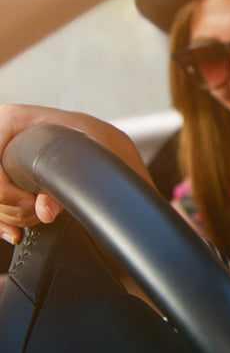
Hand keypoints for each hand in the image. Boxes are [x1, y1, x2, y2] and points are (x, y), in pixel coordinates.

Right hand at [0, 104, 153, 244]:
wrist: (97, 139)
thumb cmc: (89, 135)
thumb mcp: (85, 149)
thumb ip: (67, 177)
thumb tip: (44, 211)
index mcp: (12, 119)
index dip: (3, 188)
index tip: (28, 201)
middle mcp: (0, 136)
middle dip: (9, 205)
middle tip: (35, 211)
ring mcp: (0, 156)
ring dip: (9, 215)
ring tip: (35, 217)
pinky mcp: (4, 175)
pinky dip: (3, 222)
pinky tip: (15, 233)